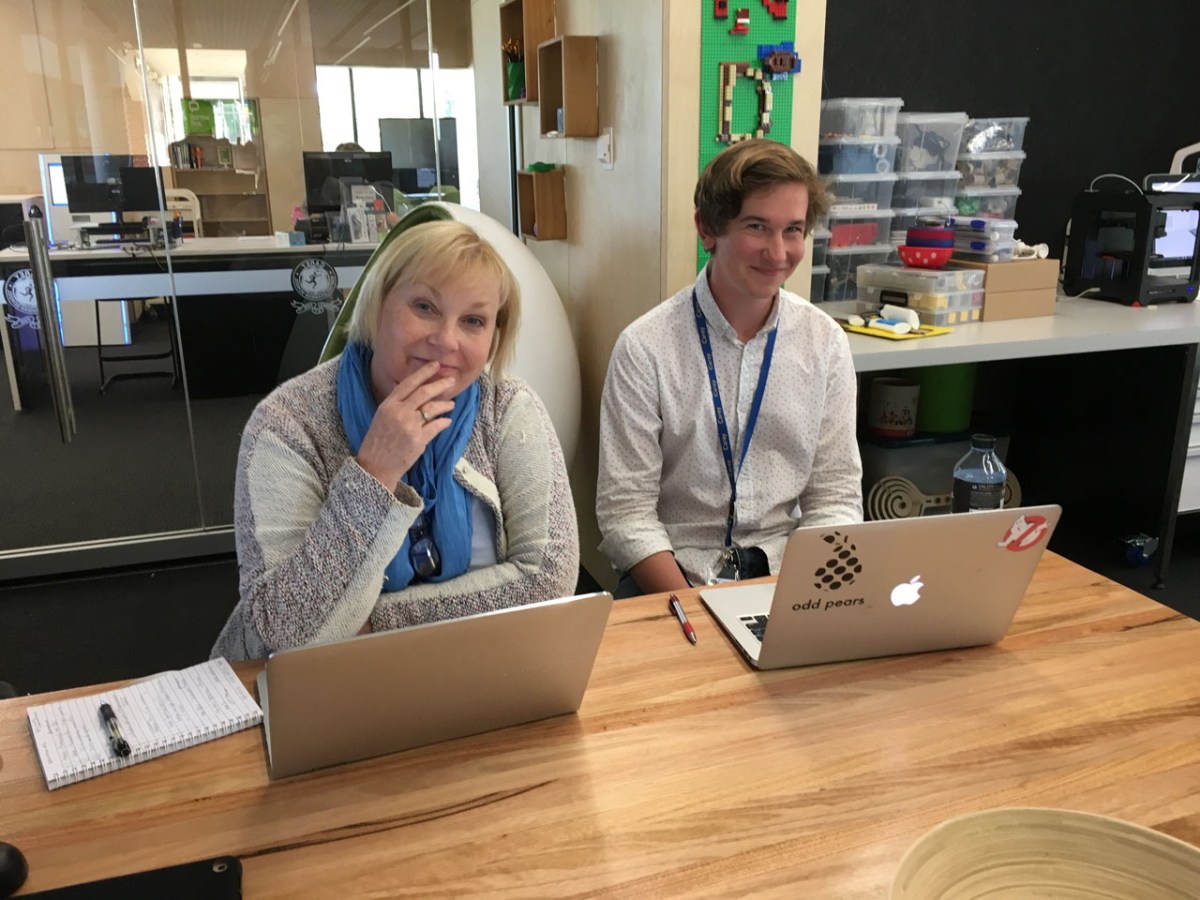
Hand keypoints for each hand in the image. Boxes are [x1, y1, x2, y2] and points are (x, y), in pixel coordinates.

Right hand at [357, 361, 455, 490]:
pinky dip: (444, 422)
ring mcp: (409, 426)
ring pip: (433, 408)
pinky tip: (447, 421)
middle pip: (424, 392)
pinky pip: (437, 426)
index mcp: (388, 405)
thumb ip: (397, 405)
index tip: (435, 365)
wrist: (375, 467)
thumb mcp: (382, 417)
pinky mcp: (419, 440)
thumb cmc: (378, 442)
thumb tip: (415, 394)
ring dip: (445, 404)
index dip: (423, 372)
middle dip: (440, 384)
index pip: (409, 383)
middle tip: (451, 381)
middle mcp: (399, 412)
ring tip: (451, 404)